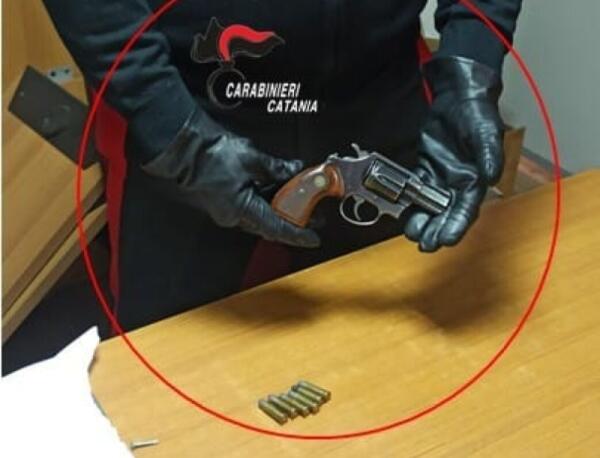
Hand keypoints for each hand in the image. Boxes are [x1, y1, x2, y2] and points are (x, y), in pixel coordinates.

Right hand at [142, 108, 319, 247]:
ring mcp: (226, 208)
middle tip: (313, 213)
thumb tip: (292, 170)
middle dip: (293, 218)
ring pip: (261, 212)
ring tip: (299, 194)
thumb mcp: (252, 159)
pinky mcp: (222, 198)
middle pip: (270, 222)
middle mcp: (232, 215)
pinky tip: (278, 184)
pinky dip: (266, 196)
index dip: (298, 235)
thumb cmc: (208, 153)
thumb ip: (276, 168)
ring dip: (280, 205)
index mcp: (241, 210)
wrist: (181, 145)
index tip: (313, 239)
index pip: (277, 228)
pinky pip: (250, 203)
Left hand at [405, 56, 503, 251]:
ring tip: (412, 234)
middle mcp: (458, 184)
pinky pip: (415, 191)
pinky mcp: (425, 170)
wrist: (458, 98)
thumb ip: (488, 155)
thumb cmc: (477, 115)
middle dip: (437, 231)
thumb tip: (492, 177)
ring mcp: (440, 178)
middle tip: (425, 245)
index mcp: (475, 180)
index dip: (456, 226)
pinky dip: (409, 203)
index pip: (466, 210)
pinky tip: (401, 214)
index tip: (446, 240)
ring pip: (429, 207)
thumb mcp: (485, 133)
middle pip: (446, 214)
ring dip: (421, 222)